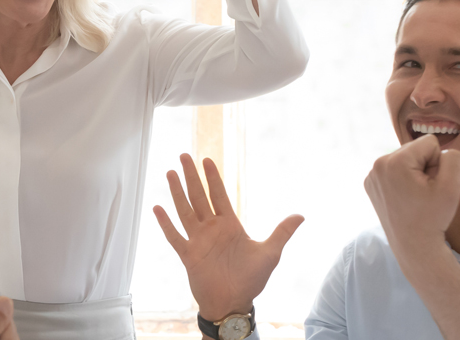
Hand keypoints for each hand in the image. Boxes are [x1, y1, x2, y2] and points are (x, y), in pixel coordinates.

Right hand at [153, 154, 303, 321]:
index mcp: (230, 225)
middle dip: (192, 176)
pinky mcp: (188, 255)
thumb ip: (282, 232)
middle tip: (184, 156)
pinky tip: (158, 208)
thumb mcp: (270, 253)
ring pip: (185, 211)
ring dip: (177, 192)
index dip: (213, 177)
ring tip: (170, 173)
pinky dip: (166, 223)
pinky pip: (174, 236)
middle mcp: (212, 229)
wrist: (233, 304)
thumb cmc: (251, 280)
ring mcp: (198, 241)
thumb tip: (301, 215)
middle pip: (199, 196)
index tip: (207, 159)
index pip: (219, 195)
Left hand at [363, 134, 459, 249]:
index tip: (432, 186)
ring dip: (415, 173)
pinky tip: (406, 198)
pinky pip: (395, 170)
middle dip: (425, 167)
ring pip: (406, 159)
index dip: (438, 164)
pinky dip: (403, 180)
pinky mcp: (371, 184)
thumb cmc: (434, 217)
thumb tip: (442, 150)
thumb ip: (453, 157)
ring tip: (416, 196)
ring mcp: (372, 175)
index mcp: (395, 161)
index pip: (430, 143)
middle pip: (416, 149)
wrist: (414, 246)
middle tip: (424, 194)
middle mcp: (378, 164)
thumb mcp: (452, 185)